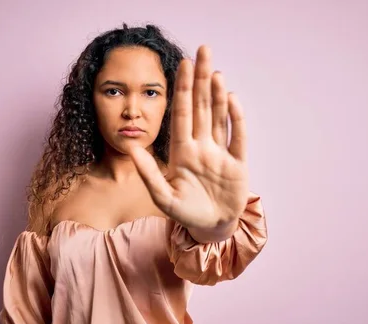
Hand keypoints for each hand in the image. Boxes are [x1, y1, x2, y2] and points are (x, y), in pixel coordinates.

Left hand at [130, 45, 248, 238]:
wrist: (209, 228)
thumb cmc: (184, 212)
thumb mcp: (162, 196)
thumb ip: (148, 172)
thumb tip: (130, 147)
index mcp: (182, 152)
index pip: (182, 114)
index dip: (182, 90)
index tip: (182, 65)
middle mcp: (201, 147)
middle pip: (201, 107)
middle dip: (201, 80)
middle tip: (203, 51)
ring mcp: (220, 154)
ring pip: (219, 117)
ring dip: (218, 94)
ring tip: (215, 71)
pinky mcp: (237, 164)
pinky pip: (237, 138)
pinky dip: (235, 119)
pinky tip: (232, 99)